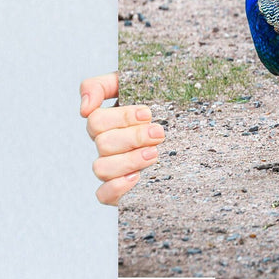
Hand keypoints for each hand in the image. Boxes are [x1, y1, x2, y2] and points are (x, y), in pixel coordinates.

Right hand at [80, 72, 163, 205]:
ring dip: (129, 160)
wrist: (195, 132)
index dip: (122, 117)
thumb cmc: (162, 103)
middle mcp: (107, 145)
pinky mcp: (121, 190)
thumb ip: (102, 86)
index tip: (148, 113)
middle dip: (133, 137)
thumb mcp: (135, 83)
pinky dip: (117, 187)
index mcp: (108, 121)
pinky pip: (103, 195)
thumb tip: (84, 109)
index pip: (96, 120)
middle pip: (103, 143)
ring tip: (155, 154)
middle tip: (159, 134)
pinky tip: (137, 177)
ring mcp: (113, 168)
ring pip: (101, 168)